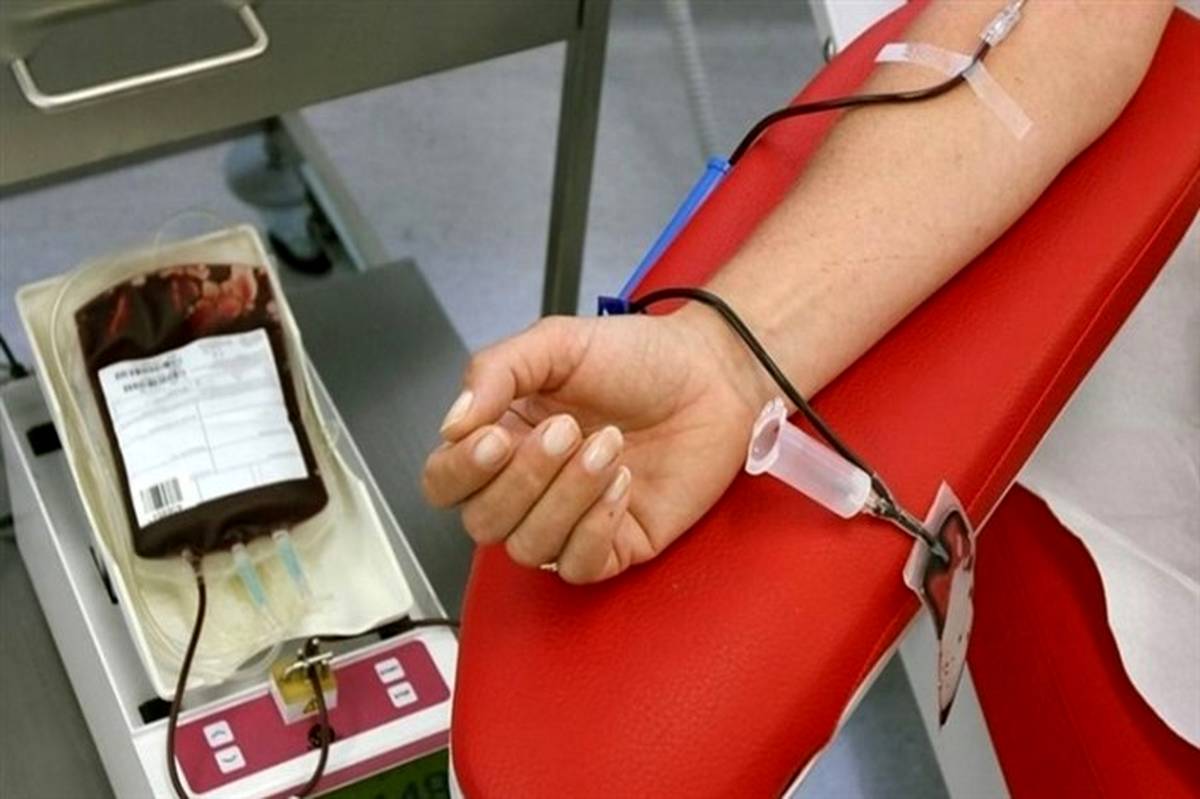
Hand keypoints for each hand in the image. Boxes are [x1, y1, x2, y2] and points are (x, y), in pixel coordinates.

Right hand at [421, 306, 773, 583]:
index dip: (460, 470)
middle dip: (524, 478)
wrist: (712, 373)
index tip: (495, 437)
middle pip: (483, 522)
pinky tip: (623, 483)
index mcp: (502, 438)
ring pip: (529, 547)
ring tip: (610, 446)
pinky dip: (595, 527)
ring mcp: (571, 520)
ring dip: (566, 497)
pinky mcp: (616, 545)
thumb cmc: (637, 357)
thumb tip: (451, 424)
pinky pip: (579, 566)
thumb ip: (494, 371)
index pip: (445, 482)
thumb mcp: (556, 343)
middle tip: (568, 428)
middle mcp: (529, 485)